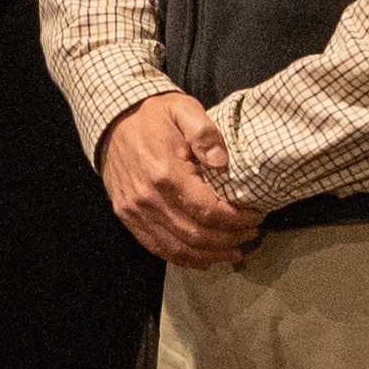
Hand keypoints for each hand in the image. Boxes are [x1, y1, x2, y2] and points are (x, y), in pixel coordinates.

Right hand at [97, 91, 260, 268]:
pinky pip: (156, 247)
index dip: (237, 220)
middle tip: (251, 235)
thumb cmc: (153, 116)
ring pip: (178, 248)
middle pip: (196, 235)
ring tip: (234, 251)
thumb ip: (205, 132)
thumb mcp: (183, 109)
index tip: (256, 217)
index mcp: (166, 173)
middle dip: (230, 240)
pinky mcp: (126, 216)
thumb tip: (222, 161)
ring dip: (210, 255)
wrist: (112, 121)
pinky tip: (205, 258)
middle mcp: (148, 198)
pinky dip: (184, 259)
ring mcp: (134, 210)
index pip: (208, 211)